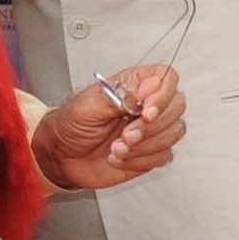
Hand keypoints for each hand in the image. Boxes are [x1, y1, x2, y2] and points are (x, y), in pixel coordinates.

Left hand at [36, 67, 183, 190]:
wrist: (62, 155)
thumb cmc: (72, 124)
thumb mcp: (90, 105)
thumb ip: (122, 94)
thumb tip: (151, 83)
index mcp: (134, 85)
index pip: (167, 78)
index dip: (162, 95)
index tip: (146, 112)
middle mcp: (147, 105)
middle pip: (176, 106)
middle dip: (151, 126)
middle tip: (125, 135)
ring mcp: (151, 129)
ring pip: (173, 133)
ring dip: (144, 146)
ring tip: (116, 147)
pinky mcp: (150, 152)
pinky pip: (163, 156)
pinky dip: (139, 160)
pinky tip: (119, 158)